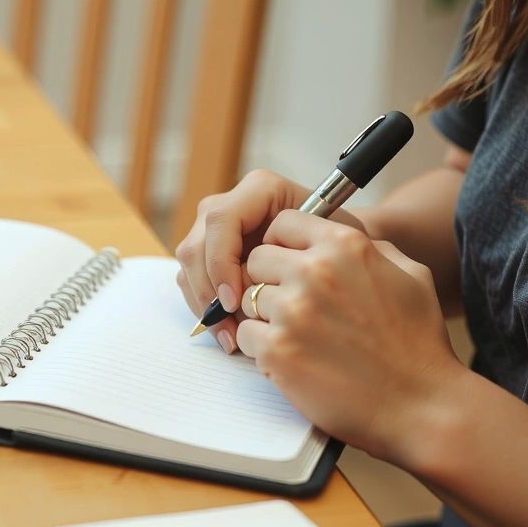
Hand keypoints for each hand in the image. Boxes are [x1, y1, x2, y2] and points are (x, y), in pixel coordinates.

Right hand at [174, 170, 364, 353]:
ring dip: (203, 304)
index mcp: (260, 190)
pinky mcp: (210, 255)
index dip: (220, 262)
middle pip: (196, 244)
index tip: (235, 301)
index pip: (220, 220)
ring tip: (229, 336)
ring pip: (188, 265)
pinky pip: (191, 280)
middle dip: (206, 290)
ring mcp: (215, 230)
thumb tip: (252, 289)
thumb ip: (296, 256)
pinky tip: (227, 332)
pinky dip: (204, 308)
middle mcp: (231, 204)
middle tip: (227, 326)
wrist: (337, 257)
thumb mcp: (332, 247)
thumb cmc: (339, 251)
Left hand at [237, 210, 461, 463]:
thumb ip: (370, 249)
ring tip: (296, 338)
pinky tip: (291, 359)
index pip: (282, 223)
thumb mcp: (409, 276)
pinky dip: (260, 349)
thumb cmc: (418, 344)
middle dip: (267, 282)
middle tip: (289, 308)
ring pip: (247, 299)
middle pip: (256, 260)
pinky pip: (245, 336)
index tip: (287, 267)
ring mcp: (293, 311)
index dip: (280, 246)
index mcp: (346, 246)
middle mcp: (315, 272)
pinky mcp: (276, 350)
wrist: (420, 405)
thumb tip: (337, 239)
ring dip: (264, 318)